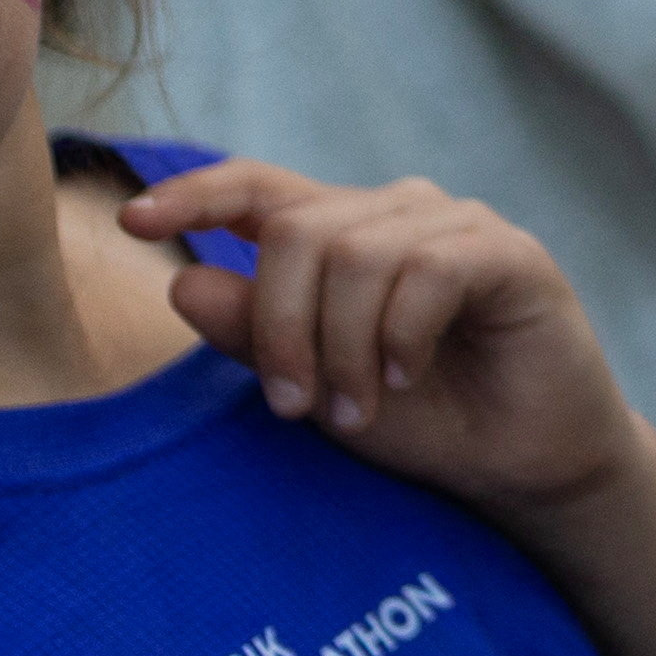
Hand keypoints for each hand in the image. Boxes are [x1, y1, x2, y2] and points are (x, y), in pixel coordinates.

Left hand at [131, 161, 642, 521]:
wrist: (523, 466)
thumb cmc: (424, 423)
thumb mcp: (318, 387)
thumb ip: (257, 336)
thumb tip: (182, 280)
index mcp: (342, 235)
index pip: (259, 189)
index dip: (195, 195)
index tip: (133, 222)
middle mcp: (396, 213)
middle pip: (296, 230)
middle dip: (280, 326)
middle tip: (295, 408)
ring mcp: (458, 226)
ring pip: (357, 253)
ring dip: (342, 346)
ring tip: (357, 410)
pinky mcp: (511, 254)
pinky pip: (429, 270)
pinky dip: (401, 334)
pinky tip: (407, 377)